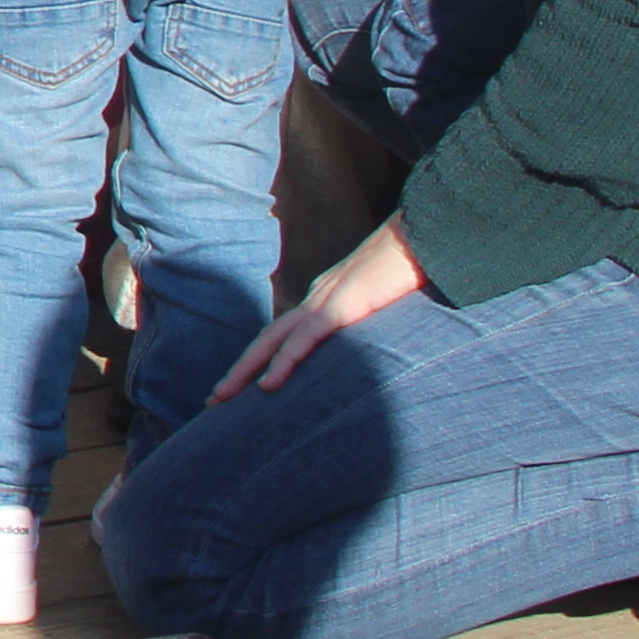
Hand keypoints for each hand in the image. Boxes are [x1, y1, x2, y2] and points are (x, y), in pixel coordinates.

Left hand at [216, 215, 424, 401]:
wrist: (424, 239)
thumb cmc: (414, 269)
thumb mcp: (390, 303)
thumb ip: (376, 321)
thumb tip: (382, 350)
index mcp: (326, 299)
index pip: (285, 333)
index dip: (262, 359)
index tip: (244, 385)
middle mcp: (317, 299)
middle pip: (268, 338)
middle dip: (240, 369)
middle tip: (214, 399)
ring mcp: (325, 302)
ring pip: (274, 341)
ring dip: (246, 370)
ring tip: (223, 397)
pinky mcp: (340, 308)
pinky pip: (304, 340)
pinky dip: (283, 363)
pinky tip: (267, 386)